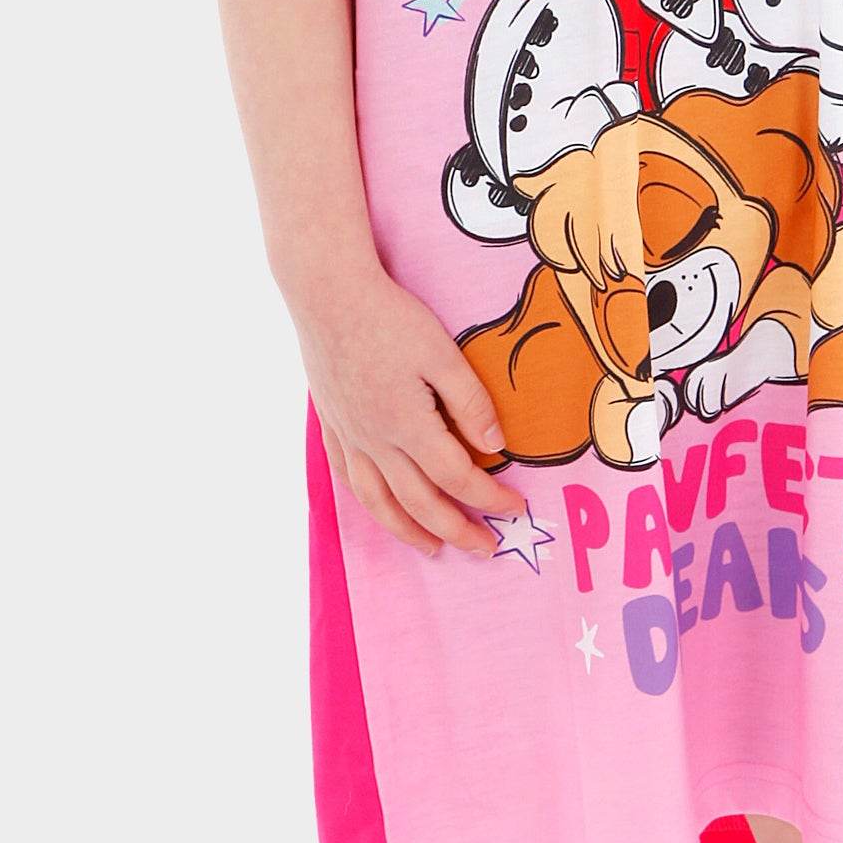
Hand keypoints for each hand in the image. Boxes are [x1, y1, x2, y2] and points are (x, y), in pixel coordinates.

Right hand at [291, 265, 530, 556]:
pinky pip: (348, 477)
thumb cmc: (390, 317)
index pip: (457, 478)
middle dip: (456, 529)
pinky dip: (369, 502)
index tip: (516, 507)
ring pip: (379, 502)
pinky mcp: (332, 423)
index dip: (490, 498)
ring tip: (432, 548)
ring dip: (408, 531)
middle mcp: (376, 442)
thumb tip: (495, 447)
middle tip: (485, 547)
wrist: (327, 294)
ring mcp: (349, 435)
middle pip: (420, 503)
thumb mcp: (442, 353)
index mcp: (408, 426)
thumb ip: (470, 402)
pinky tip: (380, 507)